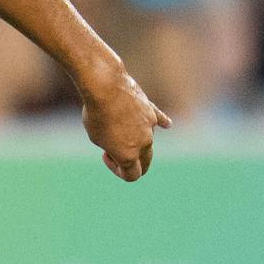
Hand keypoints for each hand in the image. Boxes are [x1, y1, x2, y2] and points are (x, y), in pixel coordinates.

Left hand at [79, 64, 171, 181]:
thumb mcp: (97, 137)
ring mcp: (151, 127)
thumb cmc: (96, 114)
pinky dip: (162, 122)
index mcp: (129, 155)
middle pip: (145, 162)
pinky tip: (167, 125)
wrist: (106, 87)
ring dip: (136, 140)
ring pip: (148, 140)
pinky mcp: (151, 111)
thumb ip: (114, 146)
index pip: (132, 175)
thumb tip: (125, 144)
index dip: (118, 171)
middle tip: (120, 155)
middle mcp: (144, 144)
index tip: (106, 155)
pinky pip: (159, 119)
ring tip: (117, 126)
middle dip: (134, 163)